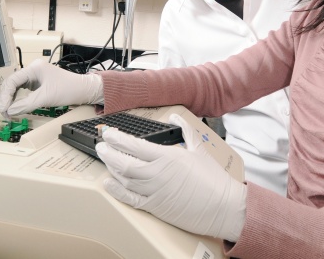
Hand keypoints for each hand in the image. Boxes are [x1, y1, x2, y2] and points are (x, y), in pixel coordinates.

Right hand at [0, 59, 103, 115]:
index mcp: (34, 68)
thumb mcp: (45, 98)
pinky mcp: (37, 82)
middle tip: (4, 113)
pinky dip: (18, 99)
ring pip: (16, 86)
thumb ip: (26, 105)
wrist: (83, 90)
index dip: (5, 96)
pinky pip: (23, 89)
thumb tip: (10, 111)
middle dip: (6, 98)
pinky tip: (15, 106)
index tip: (3, 109)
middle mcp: (32, 69)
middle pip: (12, 83)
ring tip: (8, 112)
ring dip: (11, 99)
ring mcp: (35, 75)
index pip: (12, 80)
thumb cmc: (68, 89)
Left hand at [97, 113, 246, 241]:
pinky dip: (116, 191)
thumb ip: (184, 130)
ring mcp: (154, 191)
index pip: (136, 145)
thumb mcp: (199, 149)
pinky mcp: (155, 207)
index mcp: (168, 157)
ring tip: (105, 159)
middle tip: (101, 145)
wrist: (222, 206)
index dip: (118, 139)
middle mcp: (157, 173)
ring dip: (111, 168)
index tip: (109, 134)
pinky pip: (130, 198)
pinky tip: (108, 183)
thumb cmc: (213, 179)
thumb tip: (174, 117)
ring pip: (125, 178)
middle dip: (109, 152)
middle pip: (125, 162)